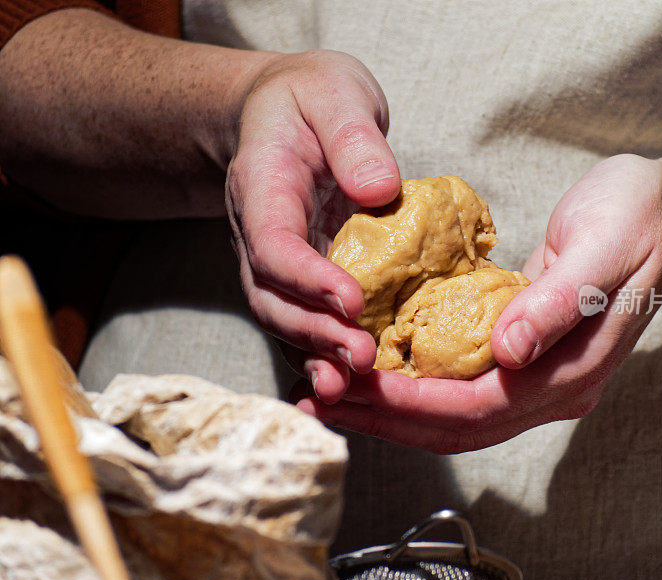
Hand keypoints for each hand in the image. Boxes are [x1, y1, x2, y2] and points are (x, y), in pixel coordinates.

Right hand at [224, 50, 400, 395]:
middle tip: (362, 357)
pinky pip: (304, 320)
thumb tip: (379, 190)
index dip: (307, 278)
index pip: (272, 244)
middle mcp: (259, 233)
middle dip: (314, 334)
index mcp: (263, 187)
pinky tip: (355, 378)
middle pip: (272, 298)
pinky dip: (324, 351)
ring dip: (317, 354)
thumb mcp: (335, 94)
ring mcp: (275, 261)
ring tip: (358, 380)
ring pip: (282, 320)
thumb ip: (354, 136)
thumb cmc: (310, 98)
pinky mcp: (299, 275)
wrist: (281, 112)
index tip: (352, 300)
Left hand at [294, 154, 661, 452]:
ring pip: (451, 414)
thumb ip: (555, 304)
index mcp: (570, 371)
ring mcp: (536, 375)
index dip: (411, 403)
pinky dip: (410, 383)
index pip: (477, 407)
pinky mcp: (521, 356)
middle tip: (319, 398)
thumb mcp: (603, 247)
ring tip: (330, 391)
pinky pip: (456, 384)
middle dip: (384, 417)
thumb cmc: (637, 219)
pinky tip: (373, 368)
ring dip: (388, 409)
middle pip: (455, 425)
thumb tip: (506, 352)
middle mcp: (550, 387)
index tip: (354, 386)